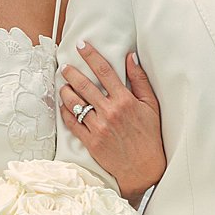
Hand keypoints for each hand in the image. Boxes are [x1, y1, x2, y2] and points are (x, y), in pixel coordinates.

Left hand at [61, 44, 163, 197]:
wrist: (144, 168)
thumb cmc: (149, 136)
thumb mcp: (151, 106)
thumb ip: (139, 80)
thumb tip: (131, 57)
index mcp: (124, 100)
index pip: (104, 71)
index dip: (91, 55)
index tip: (81, 46)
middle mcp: (109, 112)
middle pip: (84, 85)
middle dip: (71, 73)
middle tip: (64, 67)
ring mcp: (98, 127)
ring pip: (75, 103)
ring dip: (66, 91)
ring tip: (63, 85)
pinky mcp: (90, 141)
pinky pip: (72, 123)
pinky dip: (66, 112)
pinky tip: (64, 105)